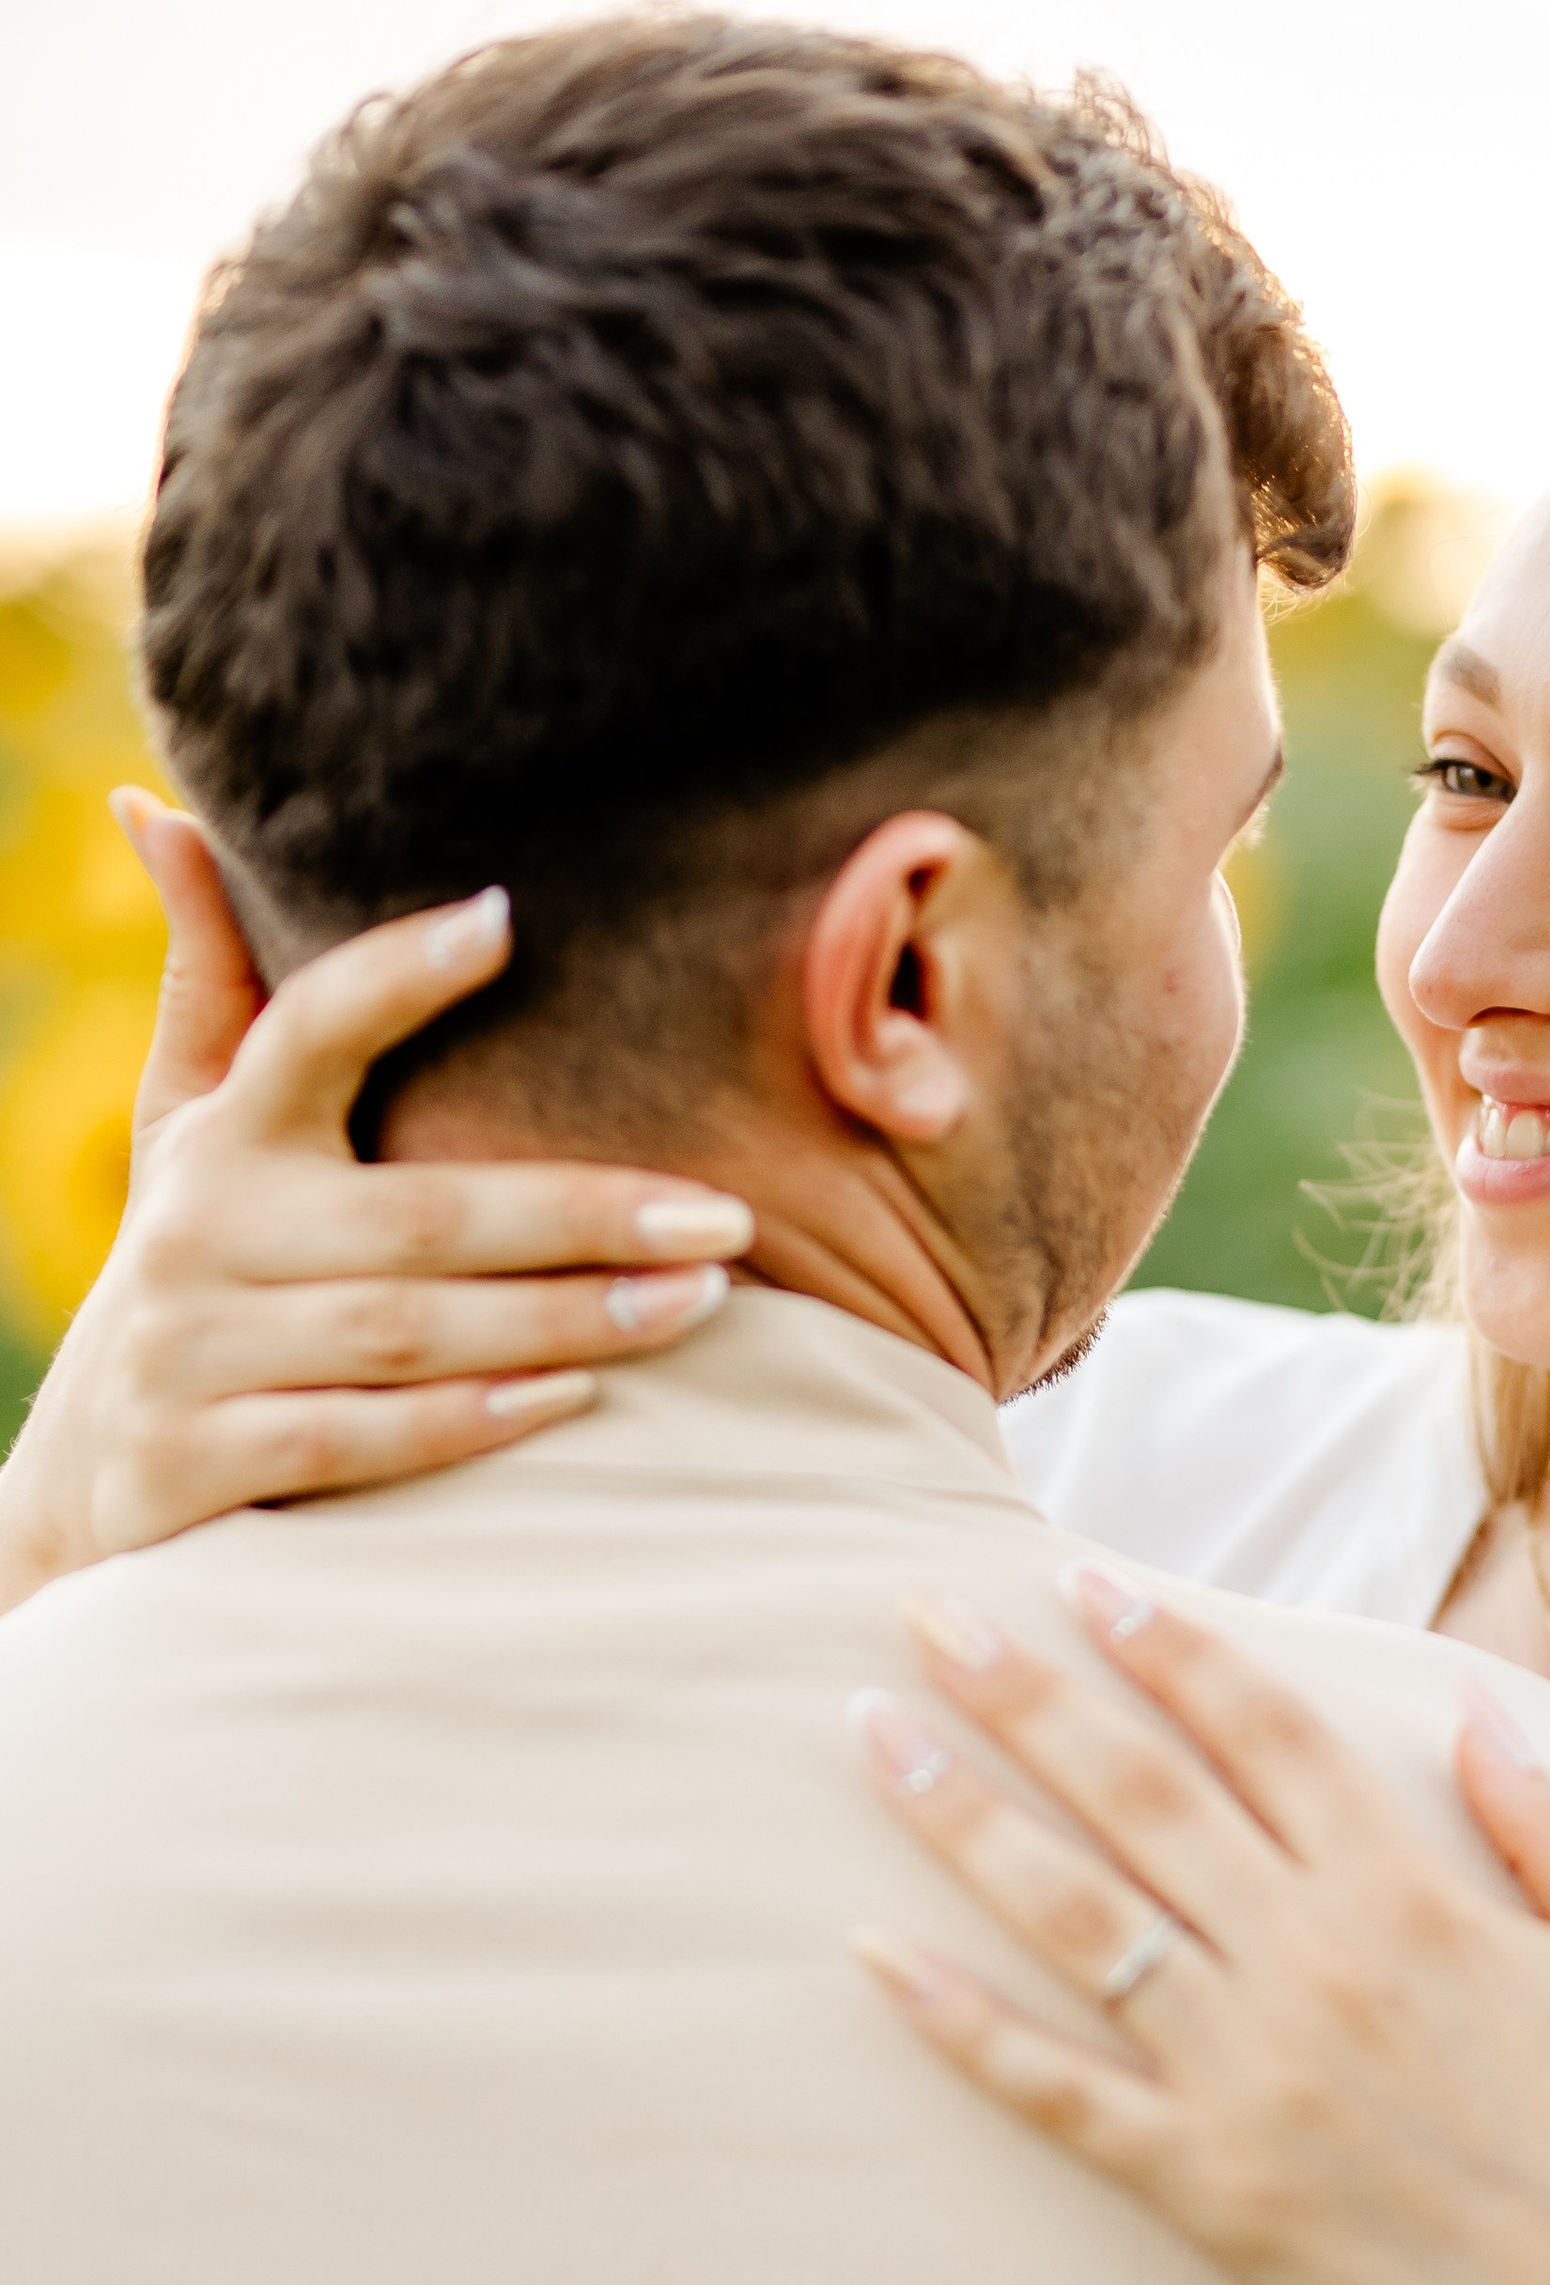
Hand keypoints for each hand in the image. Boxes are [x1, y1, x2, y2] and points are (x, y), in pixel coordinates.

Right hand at [0, 800, 755, 1609]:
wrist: (87, 1475)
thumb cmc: (206, 1269)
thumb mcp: (188, 1126)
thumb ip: (211, 978)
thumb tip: (163, 808)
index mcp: (223, 1136)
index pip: (306, 1030)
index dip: (394, 974)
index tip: (503, 918)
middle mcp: (201, 1235)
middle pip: (416, 1215)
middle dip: (581, 1216)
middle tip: (727, 1217)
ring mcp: (192, 1354)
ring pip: (404, 1332)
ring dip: (562, 1319)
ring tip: (698, 1301)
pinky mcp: (196, 1463)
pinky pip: (353, 1440)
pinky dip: (466, 1420)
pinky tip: (575, 1399)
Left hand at [852, 1568, 1549, 2284]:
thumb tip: (1476, 1716)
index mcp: (1415, 1895)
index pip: (1263, 1731)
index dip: (1168, 1647)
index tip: (1083, 1581)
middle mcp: (1312, 1961)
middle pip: (1139, 1792)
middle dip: (1024, 1689)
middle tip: (927, 1612)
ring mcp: (1247, 2073)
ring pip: (1074, 1913)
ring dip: (962, 1814)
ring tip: (873, 1734)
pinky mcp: (1206, 2186)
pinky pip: (1056, 2091)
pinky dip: (960, 2025)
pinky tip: (874, 1957)